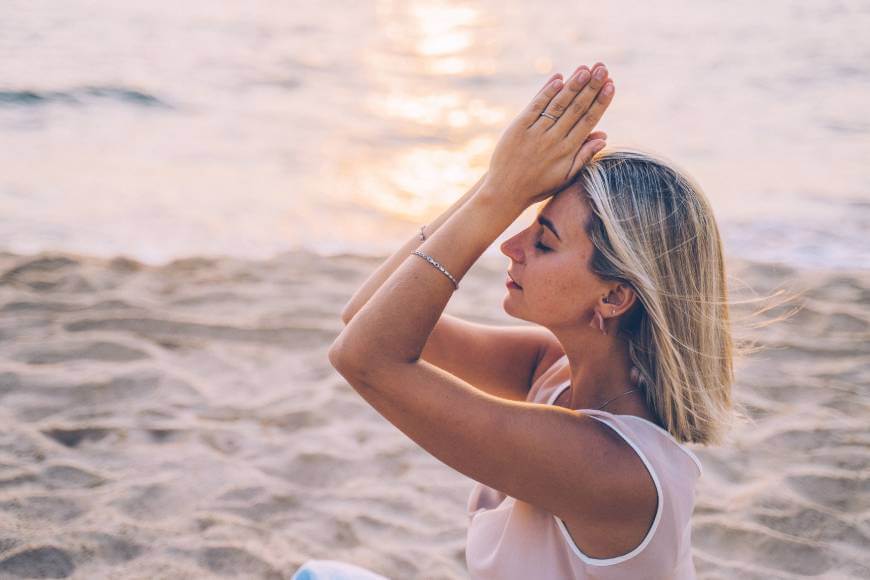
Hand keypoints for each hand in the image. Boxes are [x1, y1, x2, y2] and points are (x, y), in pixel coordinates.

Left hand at [481, 64, 613, 208]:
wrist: (505, 192)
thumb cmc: (538, 186)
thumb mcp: (565, 176)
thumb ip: (584, 155)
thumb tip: (604, 136)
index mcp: (568, 151)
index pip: (588, 121)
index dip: (600, 102)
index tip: (611, 84)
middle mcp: (553, 140)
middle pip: (576, 108)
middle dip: (591, 87)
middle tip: (603, 67)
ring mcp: (536, 133)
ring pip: (558, 105)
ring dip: (573, 85)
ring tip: (585, 68)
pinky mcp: (518, 128)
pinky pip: (536, 106)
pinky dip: (547, 92)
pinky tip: (558, 78)